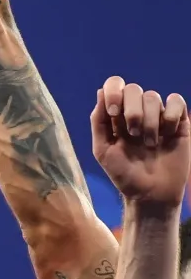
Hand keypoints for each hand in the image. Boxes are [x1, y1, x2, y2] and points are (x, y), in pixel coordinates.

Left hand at [91, 76, 190, 209]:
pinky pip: (176, 101)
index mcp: (116, 115)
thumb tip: (100, 91)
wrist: (151, 192)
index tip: (113, 112)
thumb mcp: (103, 150)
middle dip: (131, 111)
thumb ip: (99, 121)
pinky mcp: (179, 121)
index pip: (115, 85)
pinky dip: (170, 116)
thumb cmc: (124, 174)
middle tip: (132, 134)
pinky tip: (168, 134)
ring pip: (154, 96)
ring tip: (150, 144)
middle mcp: (137, 111)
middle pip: (134, 89)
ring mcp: (158, 115)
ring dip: (149, 122)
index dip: (114, 92)